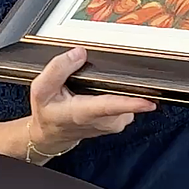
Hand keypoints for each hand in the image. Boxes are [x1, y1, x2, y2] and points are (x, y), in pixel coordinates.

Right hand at [27, 47, 155, 158]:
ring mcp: (114, 123)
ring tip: (98, 84)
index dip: (131, 104)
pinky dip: (120, 93)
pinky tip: (103, 90)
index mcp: (82, 113)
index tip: (148, 102)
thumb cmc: (47, 112)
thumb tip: (80, 53)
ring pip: (127, 97)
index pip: (110, 107)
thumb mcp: (40, 90)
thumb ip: (58, 69)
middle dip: (124, 82)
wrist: (50, 135)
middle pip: (124, 96)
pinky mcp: (120, 121)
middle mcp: (103, 121)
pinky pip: (128, 101)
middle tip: (106, 73)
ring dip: (120, 87)